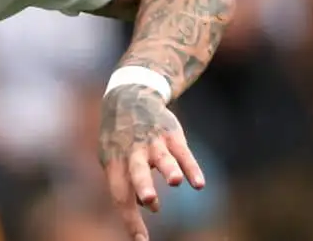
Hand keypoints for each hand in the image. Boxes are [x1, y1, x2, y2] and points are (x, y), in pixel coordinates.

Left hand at [98, 86, 205, 240]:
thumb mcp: (116, 158)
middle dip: (143, 185)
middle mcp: (132, 152)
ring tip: (174, 182)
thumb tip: (145, 207)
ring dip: (169, 169)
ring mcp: (152, 142)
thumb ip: (128, 183)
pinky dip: (191, 167)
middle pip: (136, 171)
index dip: (129, 218)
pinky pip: (183, 152)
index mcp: (114, 162)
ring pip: (161, 158)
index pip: (119, 194)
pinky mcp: (171, 134)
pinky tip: (199, 184)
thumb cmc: (120, 138)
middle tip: (150, 201)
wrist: (129, 95)